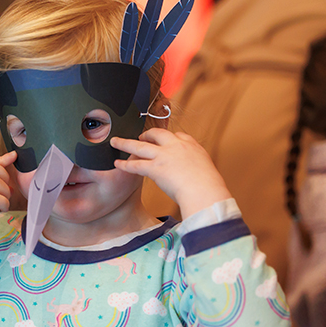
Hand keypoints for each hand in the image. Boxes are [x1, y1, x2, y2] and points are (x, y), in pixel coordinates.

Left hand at [111, 129, 230, 218]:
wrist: (205, 192)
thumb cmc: (210, 187)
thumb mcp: (208, 169)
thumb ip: (198, 167)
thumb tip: (197, 175)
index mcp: (191, 146)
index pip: (178, 135)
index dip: (169, 137)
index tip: (165, 139)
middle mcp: (176, 147)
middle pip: (156, 134)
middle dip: (146, 135)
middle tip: (140, 137)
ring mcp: (164, 156)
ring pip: (139, 146)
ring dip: (125, 144)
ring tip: (115, 141)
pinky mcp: (156, 168)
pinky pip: (136, 165)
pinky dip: (125, 164)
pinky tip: (117, 164)